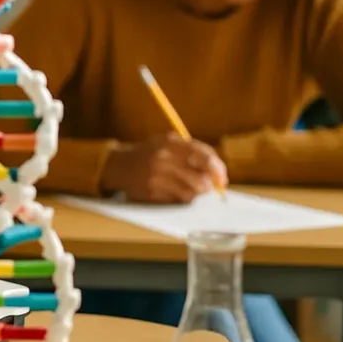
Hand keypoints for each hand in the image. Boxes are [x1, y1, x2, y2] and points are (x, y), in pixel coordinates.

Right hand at [100, 134, 227, 203]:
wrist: (120, 164)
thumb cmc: (151, 153)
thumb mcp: (169, 142)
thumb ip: (194, 151)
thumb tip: (218, 172)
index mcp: (171, 143)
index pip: (204, 157)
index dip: (217, 170)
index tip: (222, 179)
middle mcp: (164, 159)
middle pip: (200, 179)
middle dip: (208, 185)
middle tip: (207, 186)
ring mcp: (157, 177)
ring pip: (191, 192)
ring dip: (196, 193)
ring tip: (191, 188)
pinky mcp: (151, 191)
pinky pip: (177, 199)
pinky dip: (183, 197)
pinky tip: (177, 191)